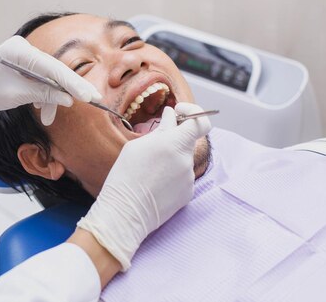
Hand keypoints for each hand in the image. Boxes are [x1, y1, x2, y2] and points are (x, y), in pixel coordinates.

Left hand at [0, 36, 101, 124]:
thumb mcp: (14, 95)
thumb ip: (42, 94)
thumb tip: (68, 99)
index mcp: (18, 51)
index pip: (53, 67)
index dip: (73, 83)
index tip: (89, 96)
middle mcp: (24, 49)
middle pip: (55, 70)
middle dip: (72, 88)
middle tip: (94, 99)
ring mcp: (25, 56)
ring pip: (50, 77)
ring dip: (53, 98)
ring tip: (49, 119)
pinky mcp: (25, 65)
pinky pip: (41, 79)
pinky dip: (44, 95)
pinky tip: (42, 110)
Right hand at [77, 103, 211, 269]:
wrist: (126, 212)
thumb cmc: (125, 176)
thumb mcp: (137, 146)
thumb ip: (161, 130)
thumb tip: (171, 117)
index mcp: (174, 144)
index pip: (200, 122)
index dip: (193, 113)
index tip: (180, 113)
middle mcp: (186, 160)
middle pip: (186, 141)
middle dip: (173, 138)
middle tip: (154, 143)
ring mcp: (189, 178)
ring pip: (182, 159)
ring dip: (169, 158)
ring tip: (148, 169)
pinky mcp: (188, 193)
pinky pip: (182, 176)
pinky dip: (170, 175)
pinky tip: (153, 182)